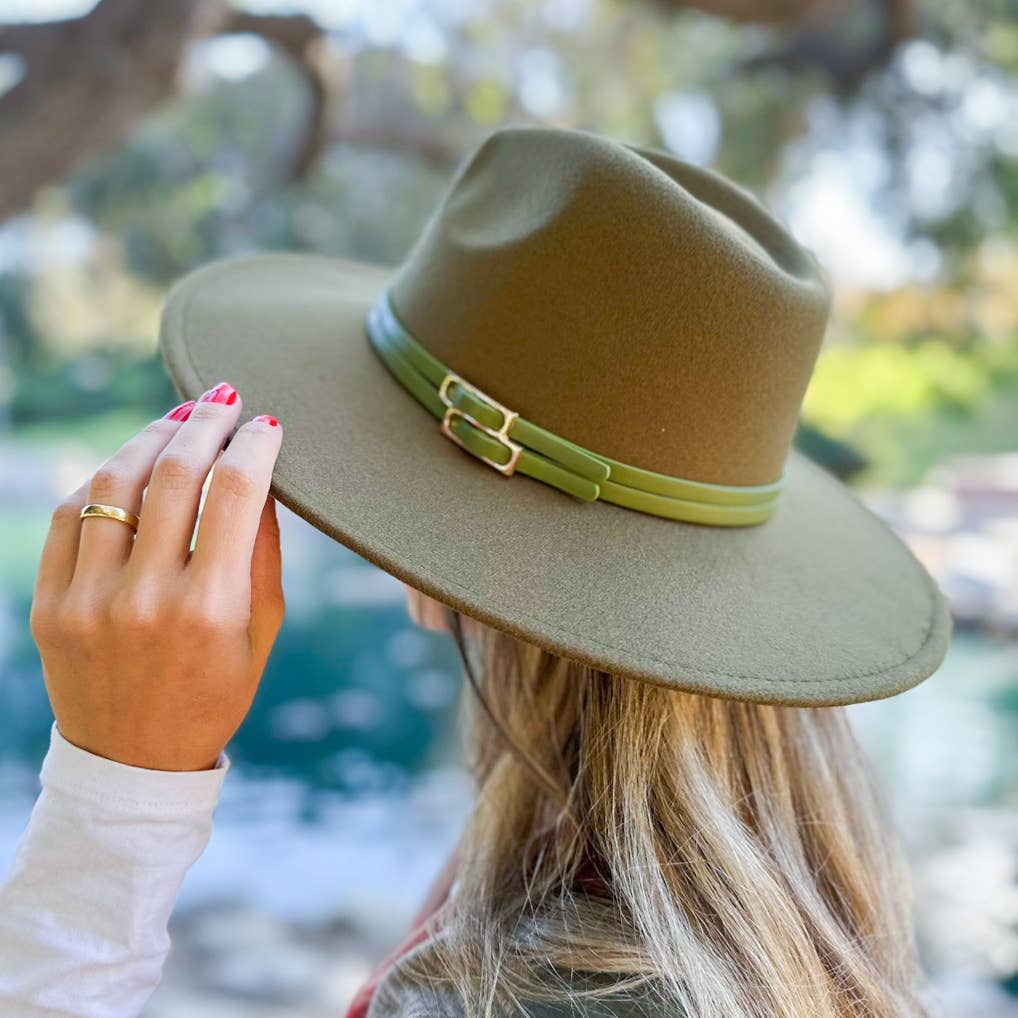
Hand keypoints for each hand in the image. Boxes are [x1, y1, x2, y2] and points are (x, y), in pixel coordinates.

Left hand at [29, 384, 285, 770]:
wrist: (134, 760)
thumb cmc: (216, 693)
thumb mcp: (263, 632)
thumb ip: (262, 552)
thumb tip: (259, 478)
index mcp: (211, 608)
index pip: (236, 493)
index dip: (255, 444)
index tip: (268, 423)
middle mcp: (146, 598)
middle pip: (176, 474)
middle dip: (206, 424)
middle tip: (223, 398)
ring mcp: (88, 599)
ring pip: (114, 484)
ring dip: (151, 438)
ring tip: (178, 420)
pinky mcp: (48, 604)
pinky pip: (69, 516)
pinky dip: (101, 479)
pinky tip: (131, 463)